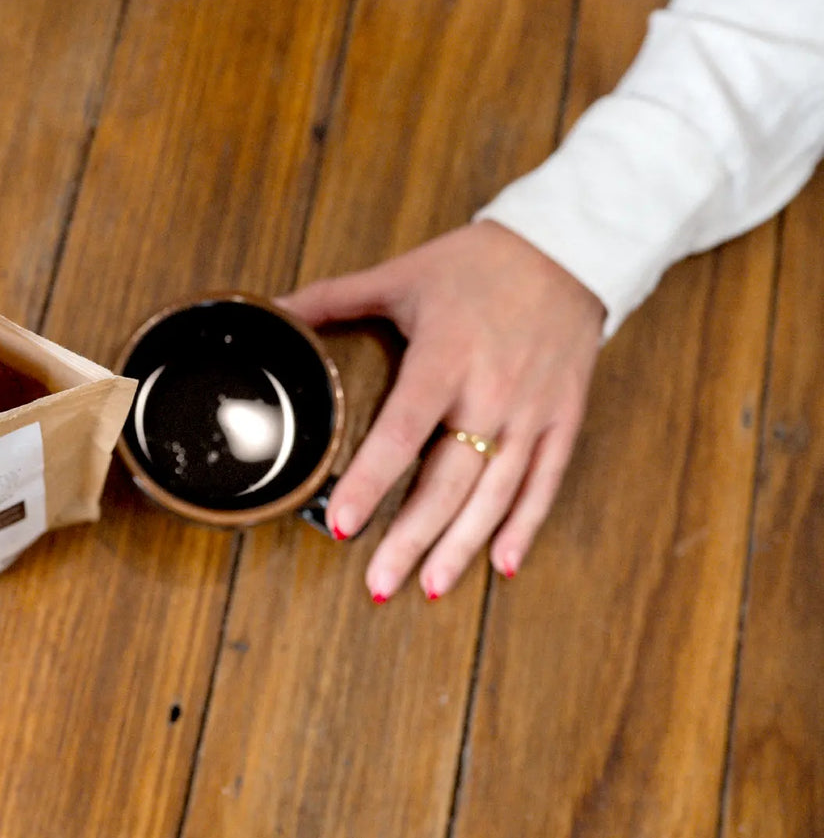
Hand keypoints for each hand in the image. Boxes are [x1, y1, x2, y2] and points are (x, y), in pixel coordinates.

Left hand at [277, 221, 604, 600]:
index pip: (402, 432)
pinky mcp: (564, 420)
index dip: (372, 481)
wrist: (565, 248)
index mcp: (444, 358)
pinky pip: (544, 484)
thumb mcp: (399, 276)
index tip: (344, 525)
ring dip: (461, 547)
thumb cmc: (474, 265)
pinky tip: (501, 566)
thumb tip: (271, 310)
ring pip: (495, 495)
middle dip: (411, 537)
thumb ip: (332, 299)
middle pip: (448, 481)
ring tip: (427, 588)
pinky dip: (523, 528)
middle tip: (377, 584)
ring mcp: (532, 412)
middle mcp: (491, 393)